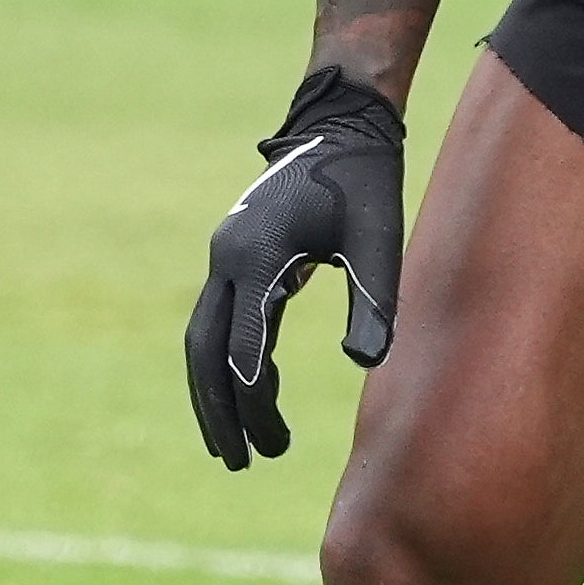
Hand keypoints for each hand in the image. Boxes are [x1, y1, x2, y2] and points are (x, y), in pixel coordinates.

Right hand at [184, 69, 406, 468]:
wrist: (343, 122)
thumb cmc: (366, 179)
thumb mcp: (378, 238)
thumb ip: (374, 299)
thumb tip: (366, 362)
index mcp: (258, 255)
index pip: (243, 347)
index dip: (252, 402)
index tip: (270, 443)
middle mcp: (229, 256)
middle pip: (206, 352)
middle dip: (219, 411)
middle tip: (242, 461)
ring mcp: (227, 254)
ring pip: (205, 339)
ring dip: (216, 392)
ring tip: (241, 444)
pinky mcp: (239, 254)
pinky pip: (222, 320)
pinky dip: (231, 360)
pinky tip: (258, 388)